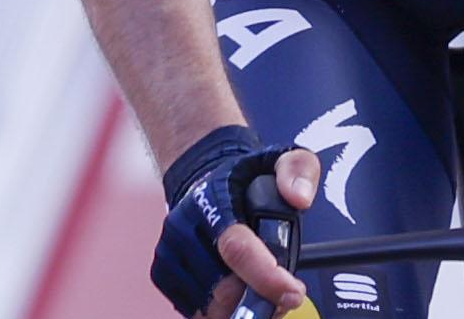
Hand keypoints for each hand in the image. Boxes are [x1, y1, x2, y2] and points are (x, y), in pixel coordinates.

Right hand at [149, 127, 318, 317]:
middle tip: (286, 295)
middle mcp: (184, 228)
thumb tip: (300, 199)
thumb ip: (297, 170)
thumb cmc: (245, 176)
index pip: (236, 248)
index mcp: (213, 201)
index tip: (293, 293)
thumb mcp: (281, 158)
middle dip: (260, 299)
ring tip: (264, 293)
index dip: (266, 278)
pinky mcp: (163, 274)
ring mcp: (170, 253)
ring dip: (241, 309)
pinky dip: (221, 311)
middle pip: (222, 288)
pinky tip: (239, 294)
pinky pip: (195, 309)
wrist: (201, 180)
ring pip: (208, 306)